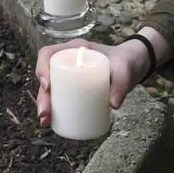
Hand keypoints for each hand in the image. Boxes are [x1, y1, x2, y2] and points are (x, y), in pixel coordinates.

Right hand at [32, 39, 146, 127]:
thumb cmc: (125, 62)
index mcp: (74, 49)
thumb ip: (121, 84)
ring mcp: (69, 75)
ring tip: (46, 121)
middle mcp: (67, 61)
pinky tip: (50, 123)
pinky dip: (52, 109)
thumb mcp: (124, 70)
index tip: (48, 86)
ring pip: (48, 89)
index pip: (48, 54)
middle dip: (42, 96)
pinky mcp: (73, 88)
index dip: (42, 68)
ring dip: (43, 105)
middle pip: (46, 76)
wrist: (132, 66)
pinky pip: (57, 97)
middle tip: (45, 113)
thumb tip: (113, 105)